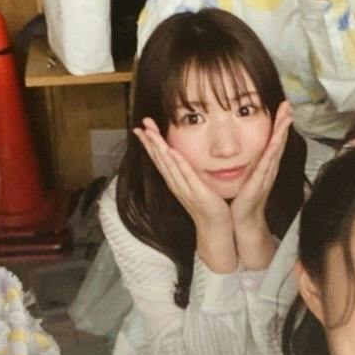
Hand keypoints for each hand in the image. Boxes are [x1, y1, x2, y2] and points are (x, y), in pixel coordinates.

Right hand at [133, 117, 232, 233]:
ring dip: (158, 147)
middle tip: (139, 126)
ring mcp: (185, 188)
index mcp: (175, 181)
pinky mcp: (197, 192)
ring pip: (168, 164)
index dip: (150, 144)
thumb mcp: (195, 186)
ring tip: (150, 132)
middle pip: (159, 159)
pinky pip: (186, 174)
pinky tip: (170, 150)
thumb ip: (188, 173)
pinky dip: (178, 162)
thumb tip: (183, 159)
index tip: (141, 129)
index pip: (159, 159)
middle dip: (149, 142)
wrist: (215, 228)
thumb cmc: (208, 207)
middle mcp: (176, 184)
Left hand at [230, 102, 292, 231]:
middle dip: (284, 122)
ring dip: (282, 132)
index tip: (281, 108)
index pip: (273, 140)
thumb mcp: (244, 175)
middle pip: (279, 140)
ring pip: (276, 148)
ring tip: (287, 115)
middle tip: (288, 104)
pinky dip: (274, 151)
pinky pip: (268, 163)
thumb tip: (236, 147)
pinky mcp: (260, 182)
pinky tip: (277, 140)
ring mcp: (266, 174)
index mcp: (264, 165)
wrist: (242, 219)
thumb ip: (244, 162)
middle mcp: (269, 167)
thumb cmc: (241, 198)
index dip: (278, 124)